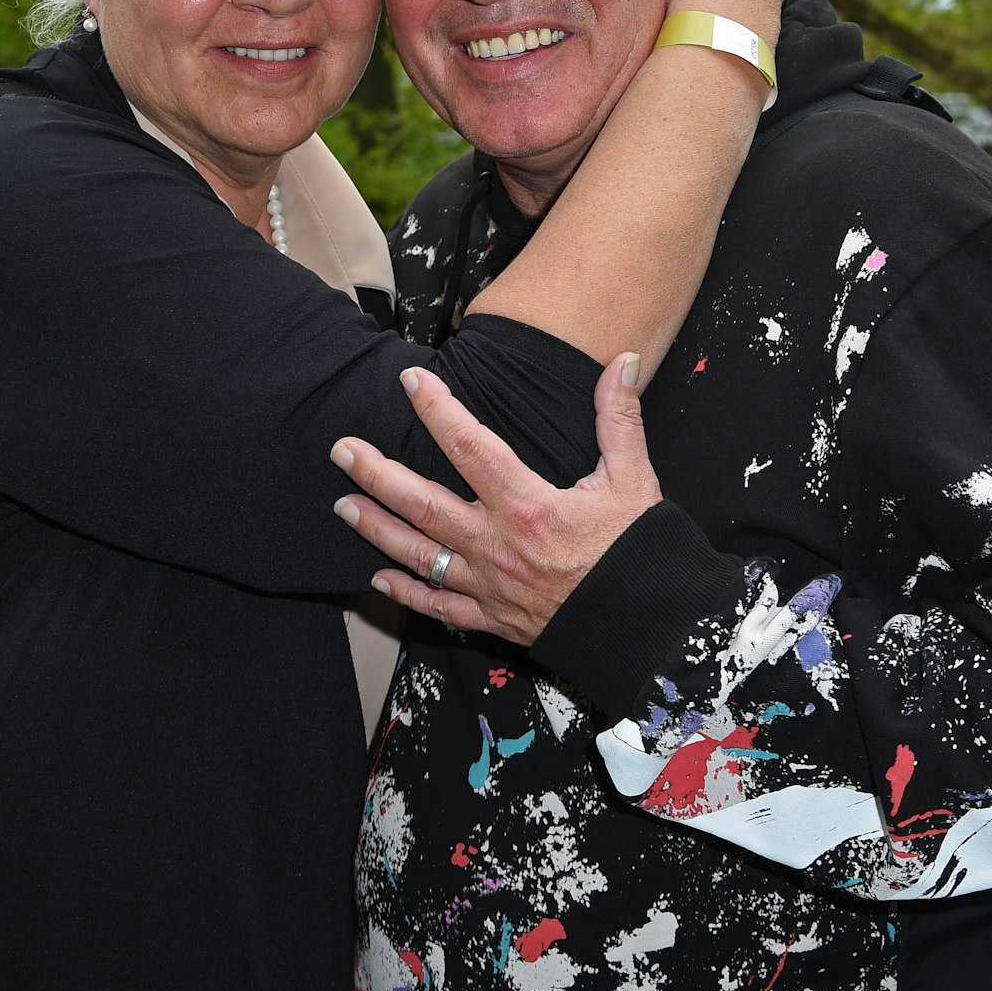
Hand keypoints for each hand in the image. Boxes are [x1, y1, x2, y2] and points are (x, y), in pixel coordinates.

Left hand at [331, 354, 663, 645]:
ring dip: (377, 529)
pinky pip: (440, 607)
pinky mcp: (493, 618)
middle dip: (377, 475)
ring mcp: (490, 585)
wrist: (649, 628)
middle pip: (423, 504)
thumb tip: (623, 362)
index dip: (437, 410)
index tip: (411, 382)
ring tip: (344, 505)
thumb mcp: (634, 479)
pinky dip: (407, 593)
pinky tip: (379, 578)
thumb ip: (619, 418)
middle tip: (343, 450)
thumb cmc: (639, 552)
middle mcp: (499, 545)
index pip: (469, 447)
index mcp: (529, 505)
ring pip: (420, 555)